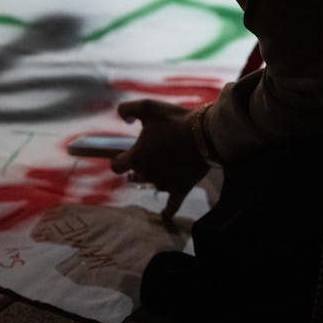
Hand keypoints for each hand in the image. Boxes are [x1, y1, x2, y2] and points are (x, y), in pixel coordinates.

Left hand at [111, 99, 209, 222]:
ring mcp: (164, 184)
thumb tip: (122, 118)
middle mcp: (147, 174)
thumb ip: (127, 109)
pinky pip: (172, 206)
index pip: (117, 166)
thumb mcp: (147, 107)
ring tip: (167, 162)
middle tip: (155, 150)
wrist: (206, 133)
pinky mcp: (180, 190)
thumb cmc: (175, 119)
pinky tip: (165, 215)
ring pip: (153, 184)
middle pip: (135, 174)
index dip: (118, 160)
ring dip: (156, 176)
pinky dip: (168, 211)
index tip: (124, 155)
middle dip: (141, 164)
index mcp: (137, 157)